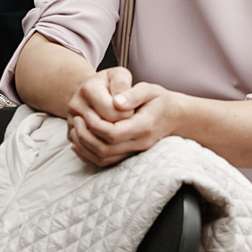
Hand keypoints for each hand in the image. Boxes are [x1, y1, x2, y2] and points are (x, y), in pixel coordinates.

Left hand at [63, 66, 179, 167]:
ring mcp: (134, 152)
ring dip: (85, 146)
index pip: (113, 133)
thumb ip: (133, 94)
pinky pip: (105, 162)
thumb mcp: (149, 89)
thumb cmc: (159, 100)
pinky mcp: (128, 155)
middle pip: (104, 149)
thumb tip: (116, 102)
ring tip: (77, 128)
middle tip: (78, 120)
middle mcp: (139, 143)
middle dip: (86, 136)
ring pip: (102, 159)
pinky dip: (88, 154)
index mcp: (143, 126)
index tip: (87, 113)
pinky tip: (81, 141)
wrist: (174, 116)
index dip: (95, 125)